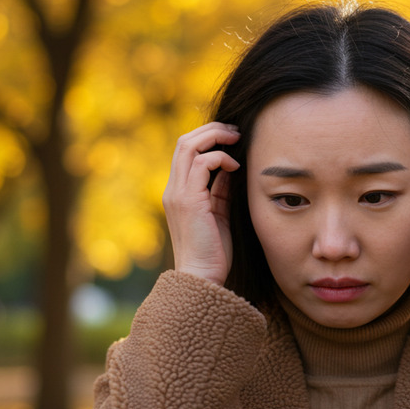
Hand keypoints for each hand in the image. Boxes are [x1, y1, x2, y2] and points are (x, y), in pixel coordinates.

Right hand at [162, 122, 240, 285]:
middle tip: (236, 132)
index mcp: (178, 192)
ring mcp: (178, 194)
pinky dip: (219, 158)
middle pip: (184, 142)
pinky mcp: (188, 201)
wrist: (201, 278)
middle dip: (211, 130)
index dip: (207, 138)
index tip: (231, 139)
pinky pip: (200, 164)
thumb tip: (230, 166)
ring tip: (236, 139)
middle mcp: (173, 189)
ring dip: (214, 137)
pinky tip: (235, 168)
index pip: (185, 152)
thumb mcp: (218, 213)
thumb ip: (220, 189)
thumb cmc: (213, 252)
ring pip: (188, 146)